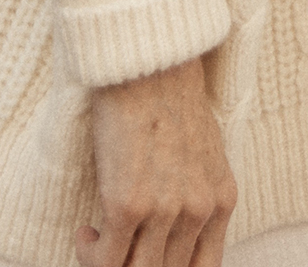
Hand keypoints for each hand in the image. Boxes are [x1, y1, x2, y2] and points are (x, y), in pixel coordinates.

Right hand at [76, 55, 237, 266]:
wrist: (149, 61)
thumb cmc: (170, 97)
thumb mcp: (204, 150)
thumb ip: (198, 192)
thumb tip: (180, 228)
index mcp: (221, 200)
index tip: (150, 259)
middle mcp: (198, 211)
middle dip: (138, 266)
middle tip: (119, 250)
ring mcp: (164, 211)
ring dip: (112, 264)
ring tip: (99, 243)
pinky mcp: (127, 205)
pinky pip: (107, 261)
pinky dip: (91, 255)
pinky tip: (85, 234)